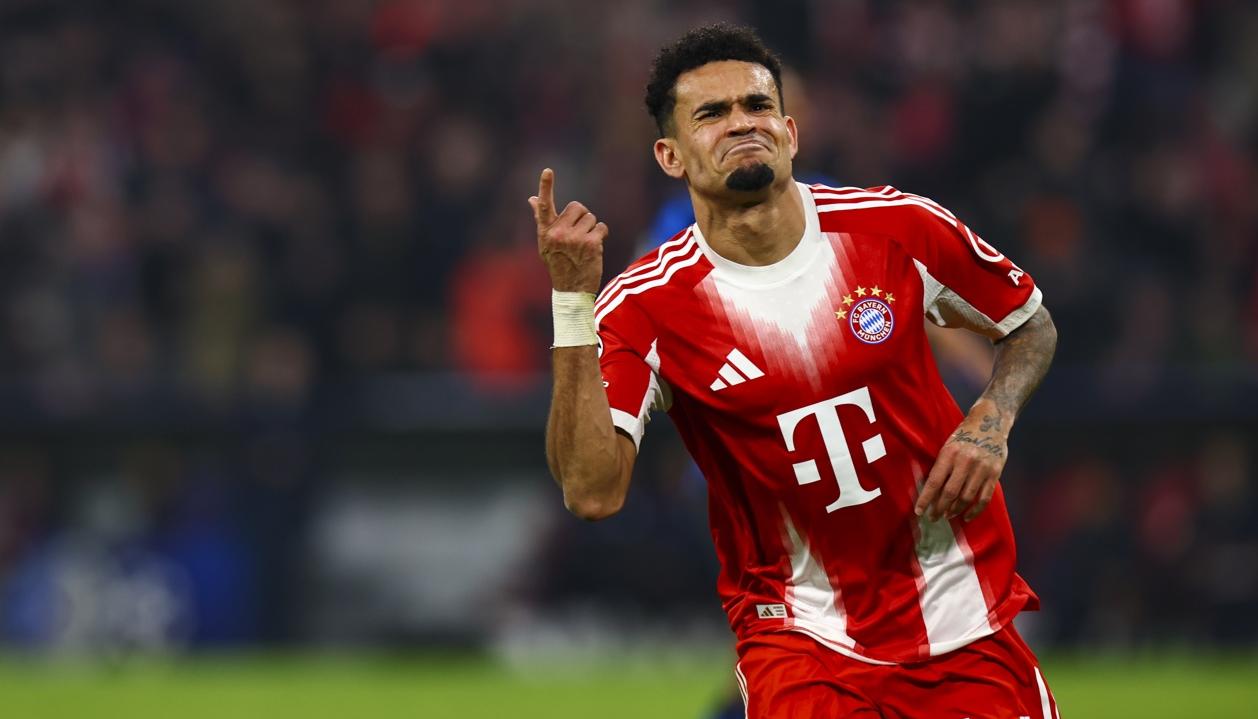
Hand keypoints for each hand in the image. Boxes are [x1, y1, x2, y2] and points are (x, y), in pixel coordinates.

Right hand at [529, 168, 607, 292]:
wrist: (571, 290)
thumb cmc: (558, 263)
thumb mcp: (545, 242)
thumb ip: (541, 219)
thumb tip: (532, 199)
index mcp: (546, 231)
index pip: (545, 205)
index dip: (545, 186)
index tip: (547, 170)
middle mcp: (558, 233)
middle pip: (577, 206)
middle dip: (581, 217)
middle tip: (577, 235)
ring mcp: (575, 239)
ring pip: (591, 217)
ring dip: (591, 228)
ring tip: (584, 245)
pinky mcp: (591, 244)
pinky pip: (601, 227)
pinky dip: (601, 235)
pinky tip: (594, 248)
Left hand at [915, 402, 1008, 521]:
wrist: (990, 422)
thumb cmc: (964, 435)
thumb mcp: (947, 446)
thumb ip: (941, 467)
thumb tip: (930, 491)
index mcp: (949, 453)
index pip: (935, 482)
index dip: (926, 499)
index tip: (919, 511)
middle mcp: (965, 462)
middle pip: (950, 493)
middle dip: (939, 508)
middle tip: (934, 517)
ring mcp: (981, 469)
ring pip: (966, 497)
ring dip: (955, 510)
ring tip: (948, 515)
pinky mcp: (994, 474)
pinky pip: (984, 498)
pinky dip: (975, 510)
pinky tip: (966, 516)